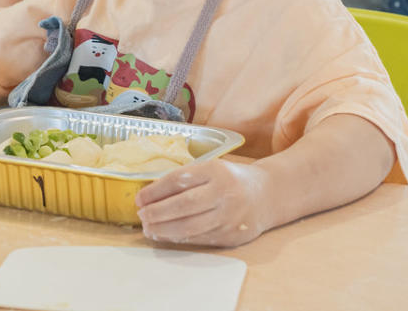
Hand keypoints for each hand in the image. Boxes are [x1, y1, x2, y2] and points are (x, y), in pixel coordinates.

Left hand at [135, 159, 270, 246]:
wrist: (268, 194)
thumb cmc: (232, 180)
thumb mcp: (212, 169)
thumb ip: (187, 179)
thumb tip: (151, 194)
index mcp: (216, 171)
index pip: (179, 180)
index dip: (156, 190)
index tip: (140, 198)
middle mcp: (224, 193)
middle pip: (184, 205)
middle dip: (157, 212)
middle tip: (141, 216)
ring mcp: (229, 216)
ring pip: (190, 226)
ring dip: (164, 229)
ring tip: (149, 228)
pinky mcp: (231, 235)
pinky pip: (199, 238)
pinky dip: (179, 238)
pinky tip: (166, 235)